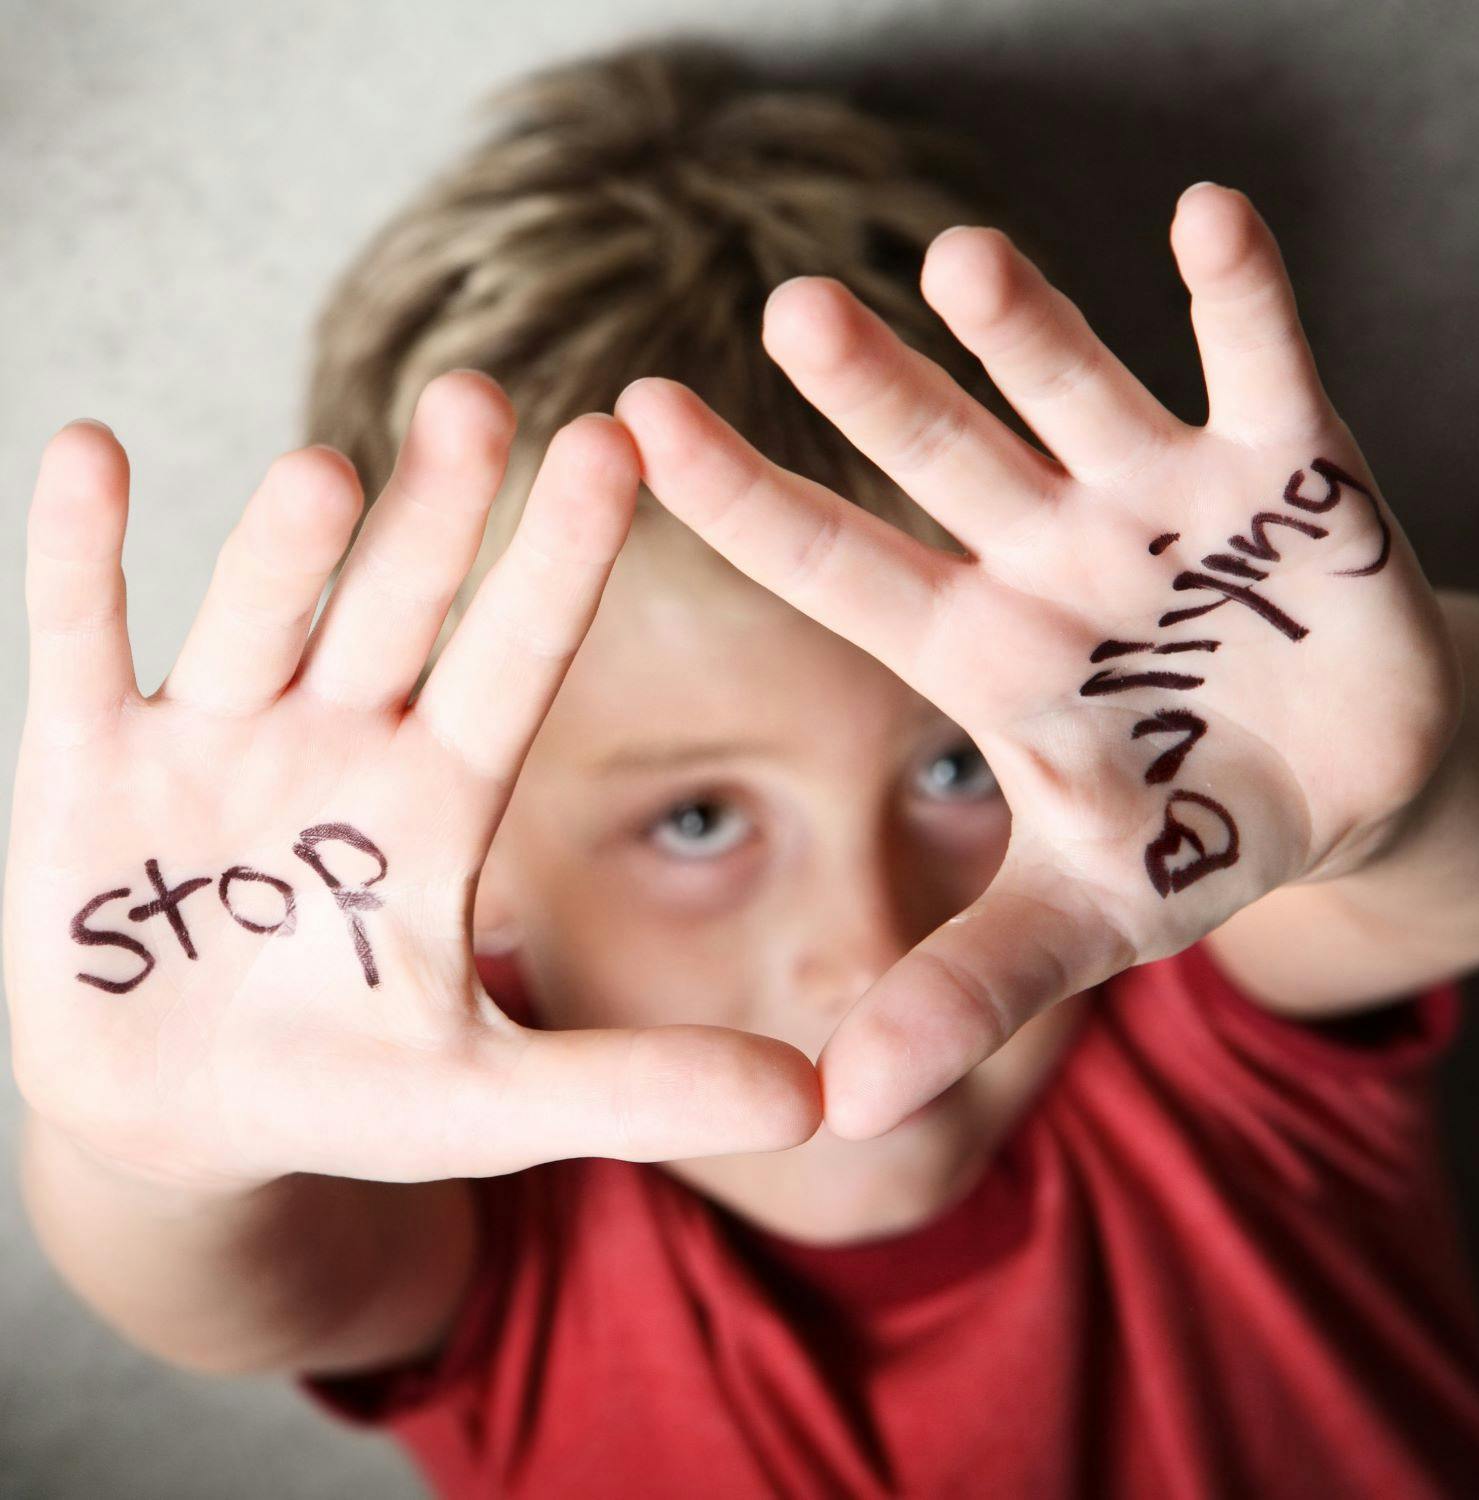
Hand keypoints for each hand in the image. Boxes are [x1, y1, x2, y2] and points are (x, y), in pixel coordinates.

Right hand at [5, 372, 818, 1192]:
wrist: (182, 1118)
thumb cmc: (346, 1087)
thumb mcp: (493, 1102)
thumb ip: (642, 1089)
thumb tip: (820, 1104)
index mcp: (442, 798)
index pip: (517, 662)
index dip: (562, 564)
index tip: (621, 446)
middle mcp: (340, 741)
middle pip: (398, 612)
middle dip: (438, 518)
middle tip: (485, 402)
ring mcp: (212, 742)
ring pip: (257, 620)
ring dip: (286, 551)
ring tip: (328, 470)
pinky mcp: (83, 763)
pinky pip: (81, 643)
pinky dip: (81, 558)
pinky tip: (89, 451)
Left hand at [613, 182, 1461, 1139]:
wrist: (1342, 786)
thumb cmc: (1190, 836)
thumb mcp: (1082, 919)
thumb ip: (966, 992)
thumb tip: (843, 1115)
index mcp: (981, 649)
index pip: (836, 567)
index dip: (742, 503)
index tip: (634, 421)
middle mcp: (1050, 554)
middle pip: (942, 461)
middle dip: (874, 395)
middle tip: (785, 315)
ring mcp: (1166, 503)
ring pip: (1076, 395)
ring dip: (1026, 332)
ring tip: (959, 262)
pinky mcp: (1295, 472)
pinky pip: (1264, 362)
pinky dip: (1242, 295)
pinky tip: (1206, 218)